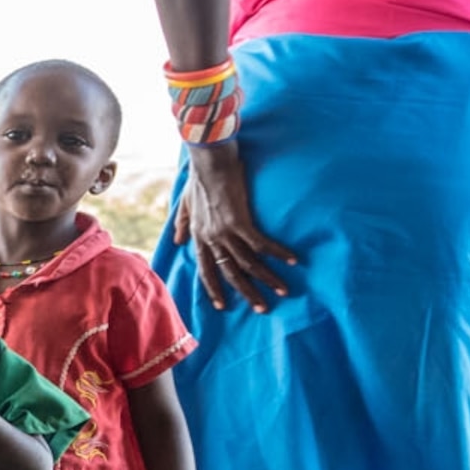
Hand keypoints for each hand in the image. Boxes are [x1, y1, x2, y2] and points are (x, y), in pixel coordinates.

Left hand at [178, 142, 297, 312]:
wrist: (210, 161)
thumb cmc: (199, 179)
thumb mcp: (185, 204)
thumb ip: (183, 224)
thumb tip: (178, 241)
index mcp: (199, 236)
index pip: (205, 269)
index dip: (214, 288)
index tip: (222, 306)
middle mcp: (211, 239)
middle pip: (229, 273)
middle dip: (246, 292)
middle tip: (261, 308)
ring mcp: (225, 231)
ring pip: (247, 263)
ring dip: (267, 278)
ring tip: (283, 291)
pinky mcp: (240, 221)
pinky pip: (261, 244)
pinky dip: (277, 253)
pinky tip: (292, 261)